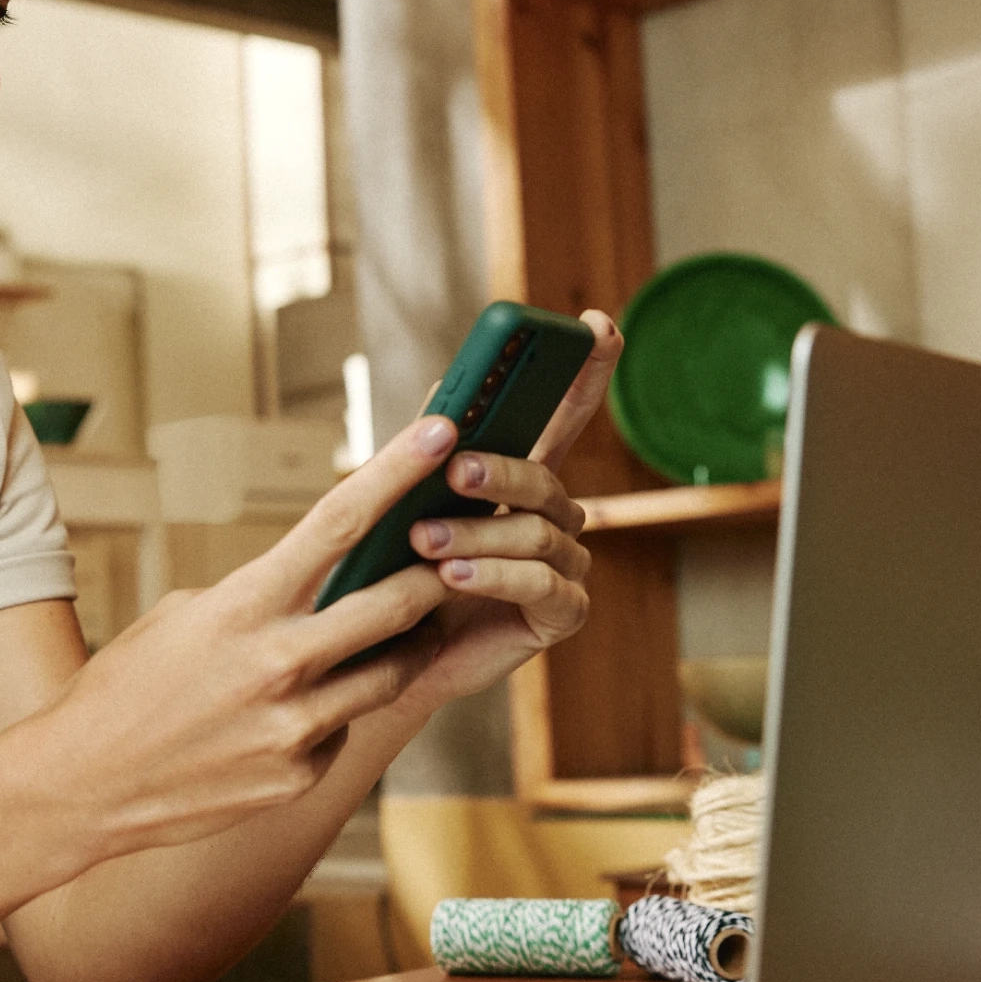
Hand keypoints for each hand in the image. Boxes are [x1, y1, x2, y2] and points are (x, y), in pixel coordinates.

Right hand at [11, 412, 468, 864]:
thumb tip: (317, 584)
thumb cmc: (126, 687)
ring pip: (391, 674)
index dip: (396, 472)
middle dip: (436, 575)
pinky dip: (339, 710)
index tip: (440, 432)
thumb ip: (256, 597)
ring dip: (407, 647)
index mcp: (242, 605)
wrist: (84, 784)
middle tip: (457, 557)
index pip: (336, 523)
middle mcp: (277, 662)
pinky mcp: (299, 773)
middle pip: (394, 603)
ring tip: (407, 632)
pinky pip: (346, 727)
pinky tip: (303, 710)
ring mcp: (294, 725)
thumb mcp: (182, 617)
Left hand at [391, 308, 623, 713]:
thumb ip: (427, 456)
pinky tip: (455, 576)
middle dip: (499, 470)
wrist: (383, 657)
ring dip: (479, 532)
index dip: (585, 371)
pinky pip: (542, 584)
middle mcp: (553, 516)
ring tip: (425, 543)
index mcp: (521, 479)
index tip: (597, 324)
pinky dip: (495, 575)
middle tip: (453, 471)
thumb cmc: (392, 574)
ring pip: (538, 530)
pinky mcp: (561, 613)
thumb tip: (440, 403)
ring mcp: (564, 565)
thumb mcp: (401, 506)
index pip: (562, 415)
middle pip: (544, 474)